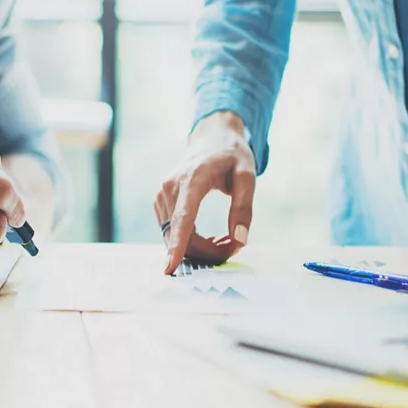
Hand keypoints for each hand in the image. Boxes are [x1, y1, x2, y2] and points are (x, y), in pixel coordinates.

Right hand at [155, 111, 256, 274]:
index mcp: (192, 179)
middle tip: (236, 248)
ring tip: (226, 240)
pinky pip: (172, 232)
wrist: (211, 139)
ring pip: (174, 237)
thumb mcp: (247, 176)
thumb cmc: (232, 156)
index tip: (170, 267)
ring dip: (200, 248)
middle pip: (181, 234)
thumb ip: (244, 207)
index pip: (183, 218)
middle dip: (207, 250)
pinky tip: (209, 237)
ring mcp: (162, 195)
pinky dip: (190, 241)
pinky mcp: (160, 203)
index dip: (177, 245)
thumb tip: (240, 239)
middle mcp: (171, 188)